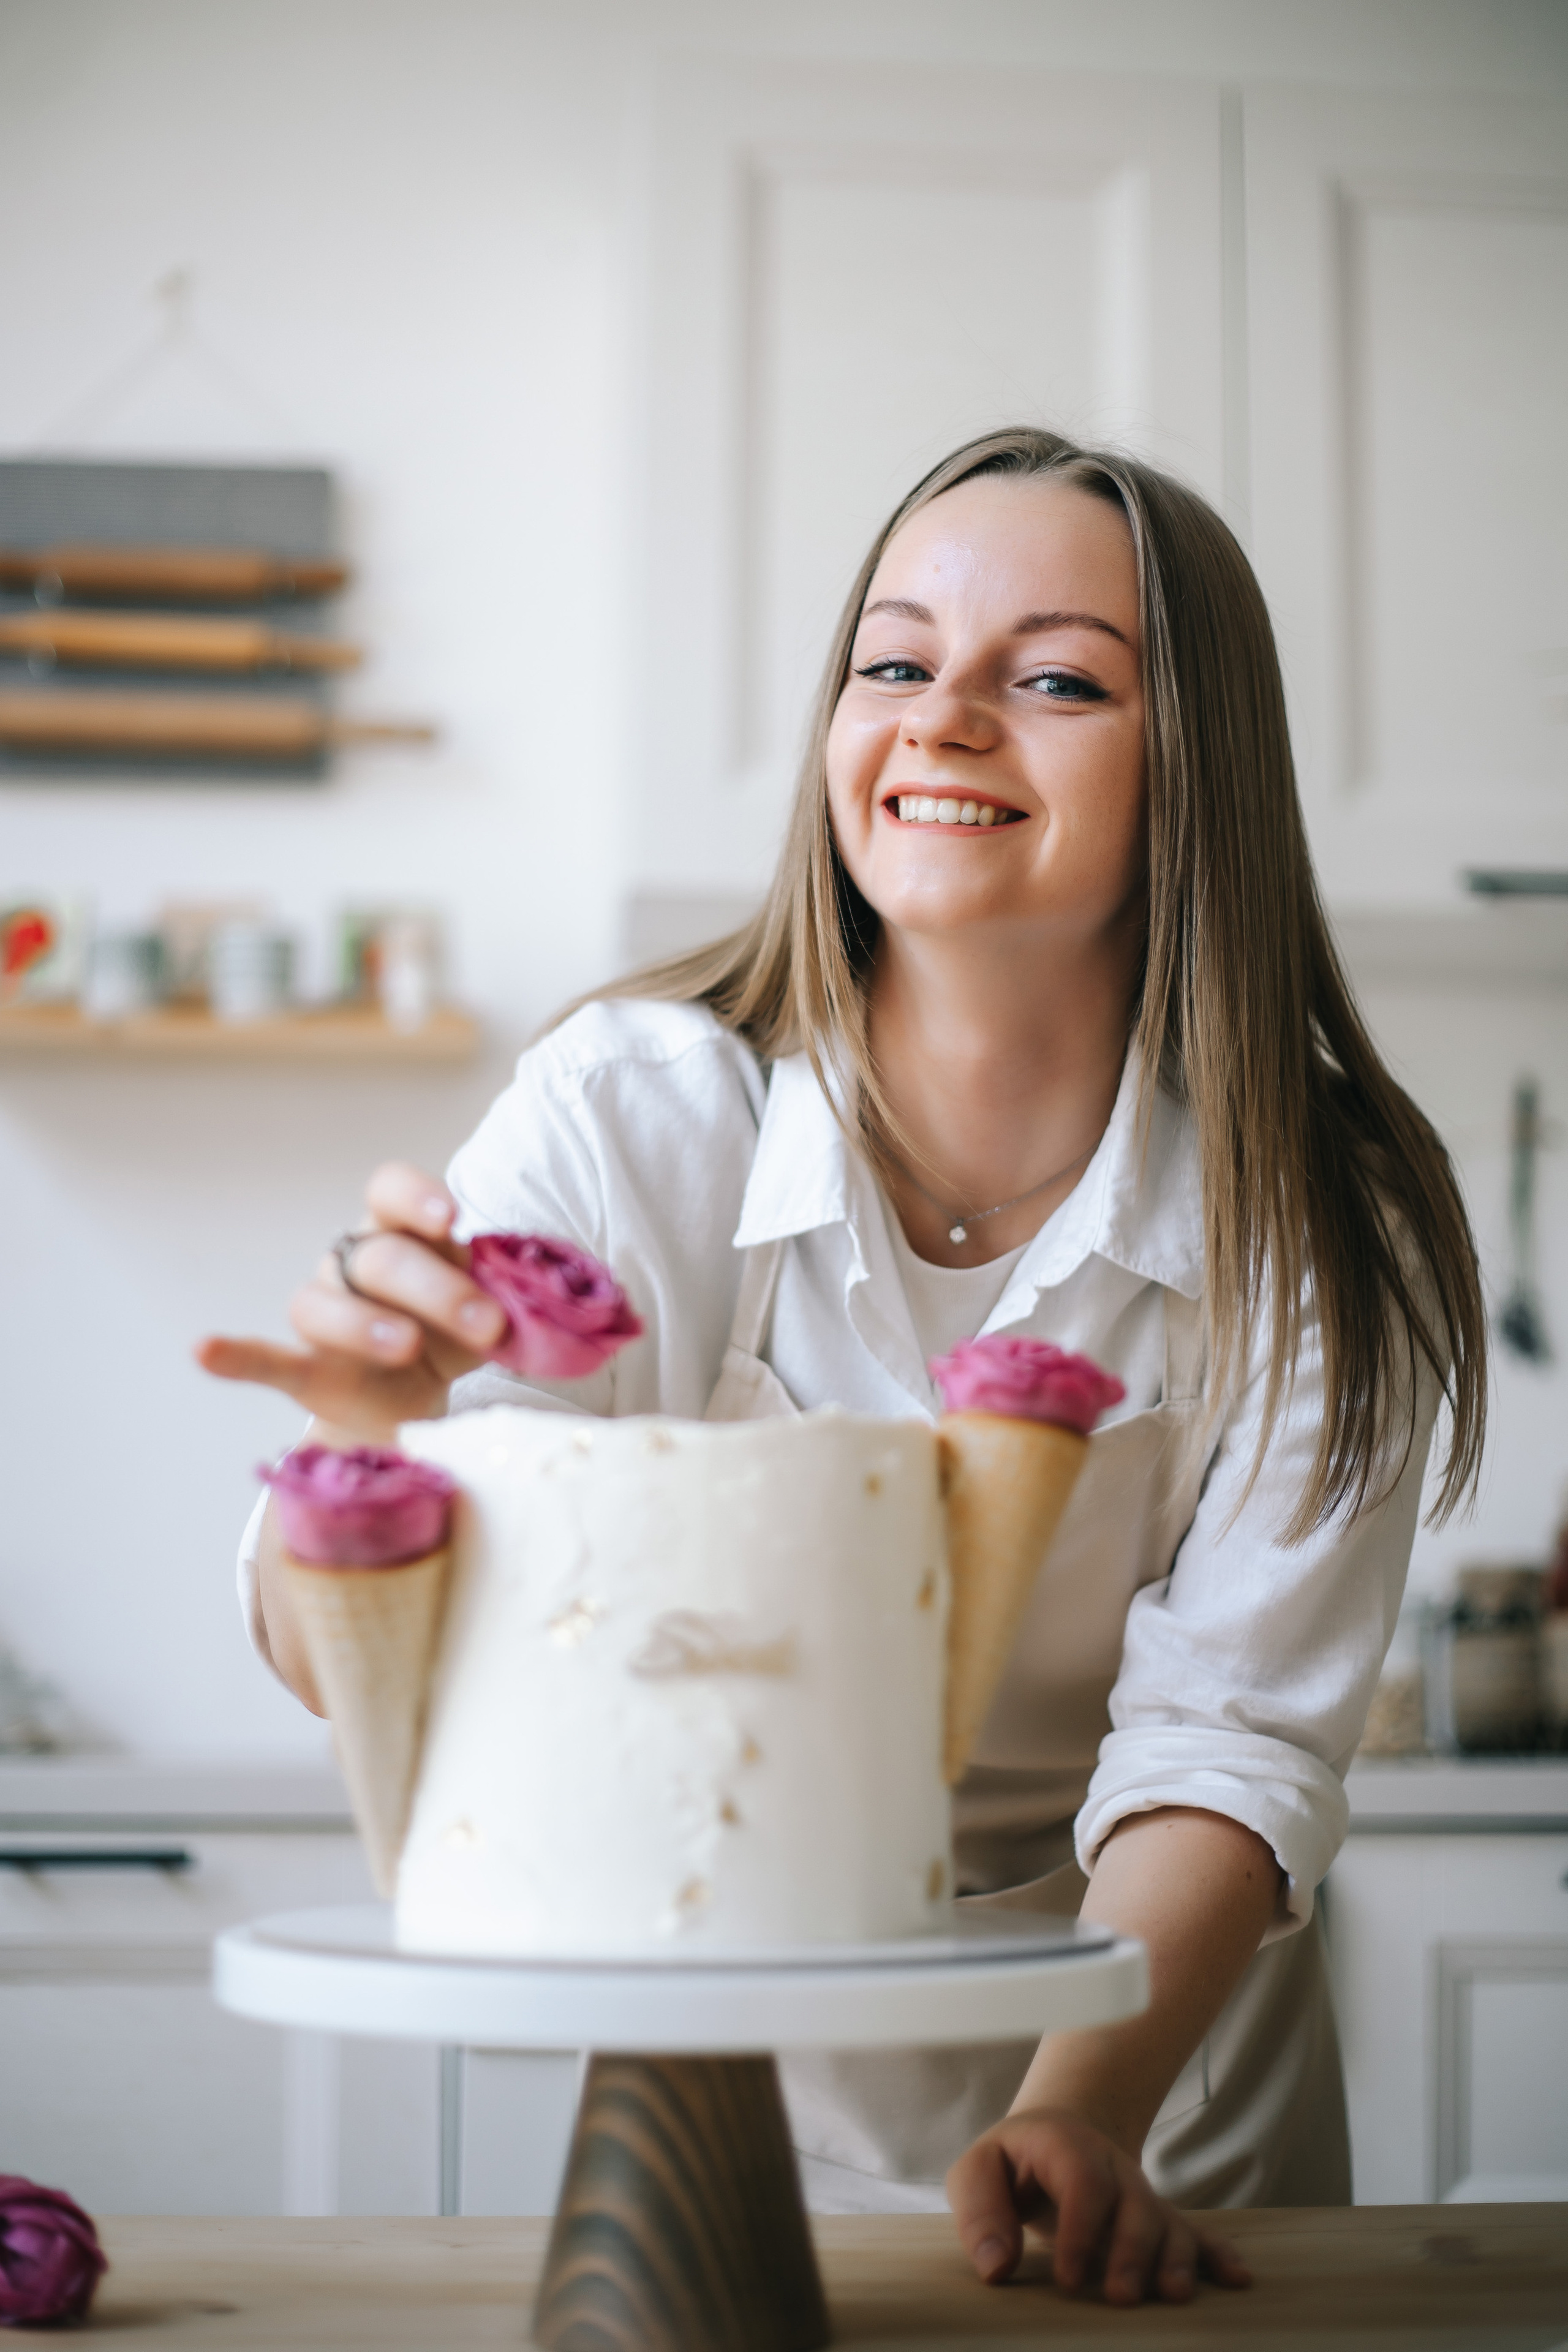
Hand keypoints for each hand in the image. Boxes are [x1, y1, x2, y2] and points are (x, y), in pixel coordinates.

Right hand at [195, 1162, 507, 1441]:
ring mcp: (325, 1315)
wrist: (418, 1403)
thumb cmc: (454, 1334)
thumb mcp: (487, 1308)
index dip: (416, 1197)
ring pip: (323, 1303)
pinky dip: (235, 1356)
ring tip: (406, 1347)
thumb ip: (500, 1294)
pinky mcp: (304, 1369)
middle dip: (437, 1288)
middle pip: (380, 1257)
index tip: (452, 1219)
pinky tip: (204, 1350)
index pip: (391, 1191)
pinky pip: (263, 1358)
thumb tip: (532, 1302)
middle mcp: (354, 1264)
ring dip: (366, 1323)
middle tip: (488, 1325)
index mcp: (400, 1233)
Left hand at [946, 2106, 1251, 2305]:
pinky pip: (1195, 2231)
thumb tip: (994, 2268)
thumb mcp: (978, 2172)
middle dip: (1133, 2251)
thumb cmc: (1011, 2163)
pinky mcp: (1157, 2219)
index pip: (1084, 2181)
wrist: (1055, 2133)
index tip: (1069, 2281)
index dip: (1081, 2230)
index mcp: (1066, 2146)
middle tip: (1121, 2296)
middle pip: (1136, 2203)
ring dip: (1177, 2258)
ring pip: (1169, 2221)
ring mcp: (1140, 2193)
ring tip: (1175, 2296)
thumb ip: (980, 2212)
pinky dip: (1218, 2254)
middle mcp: (1112, 2167)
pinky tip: (1237, 2280)